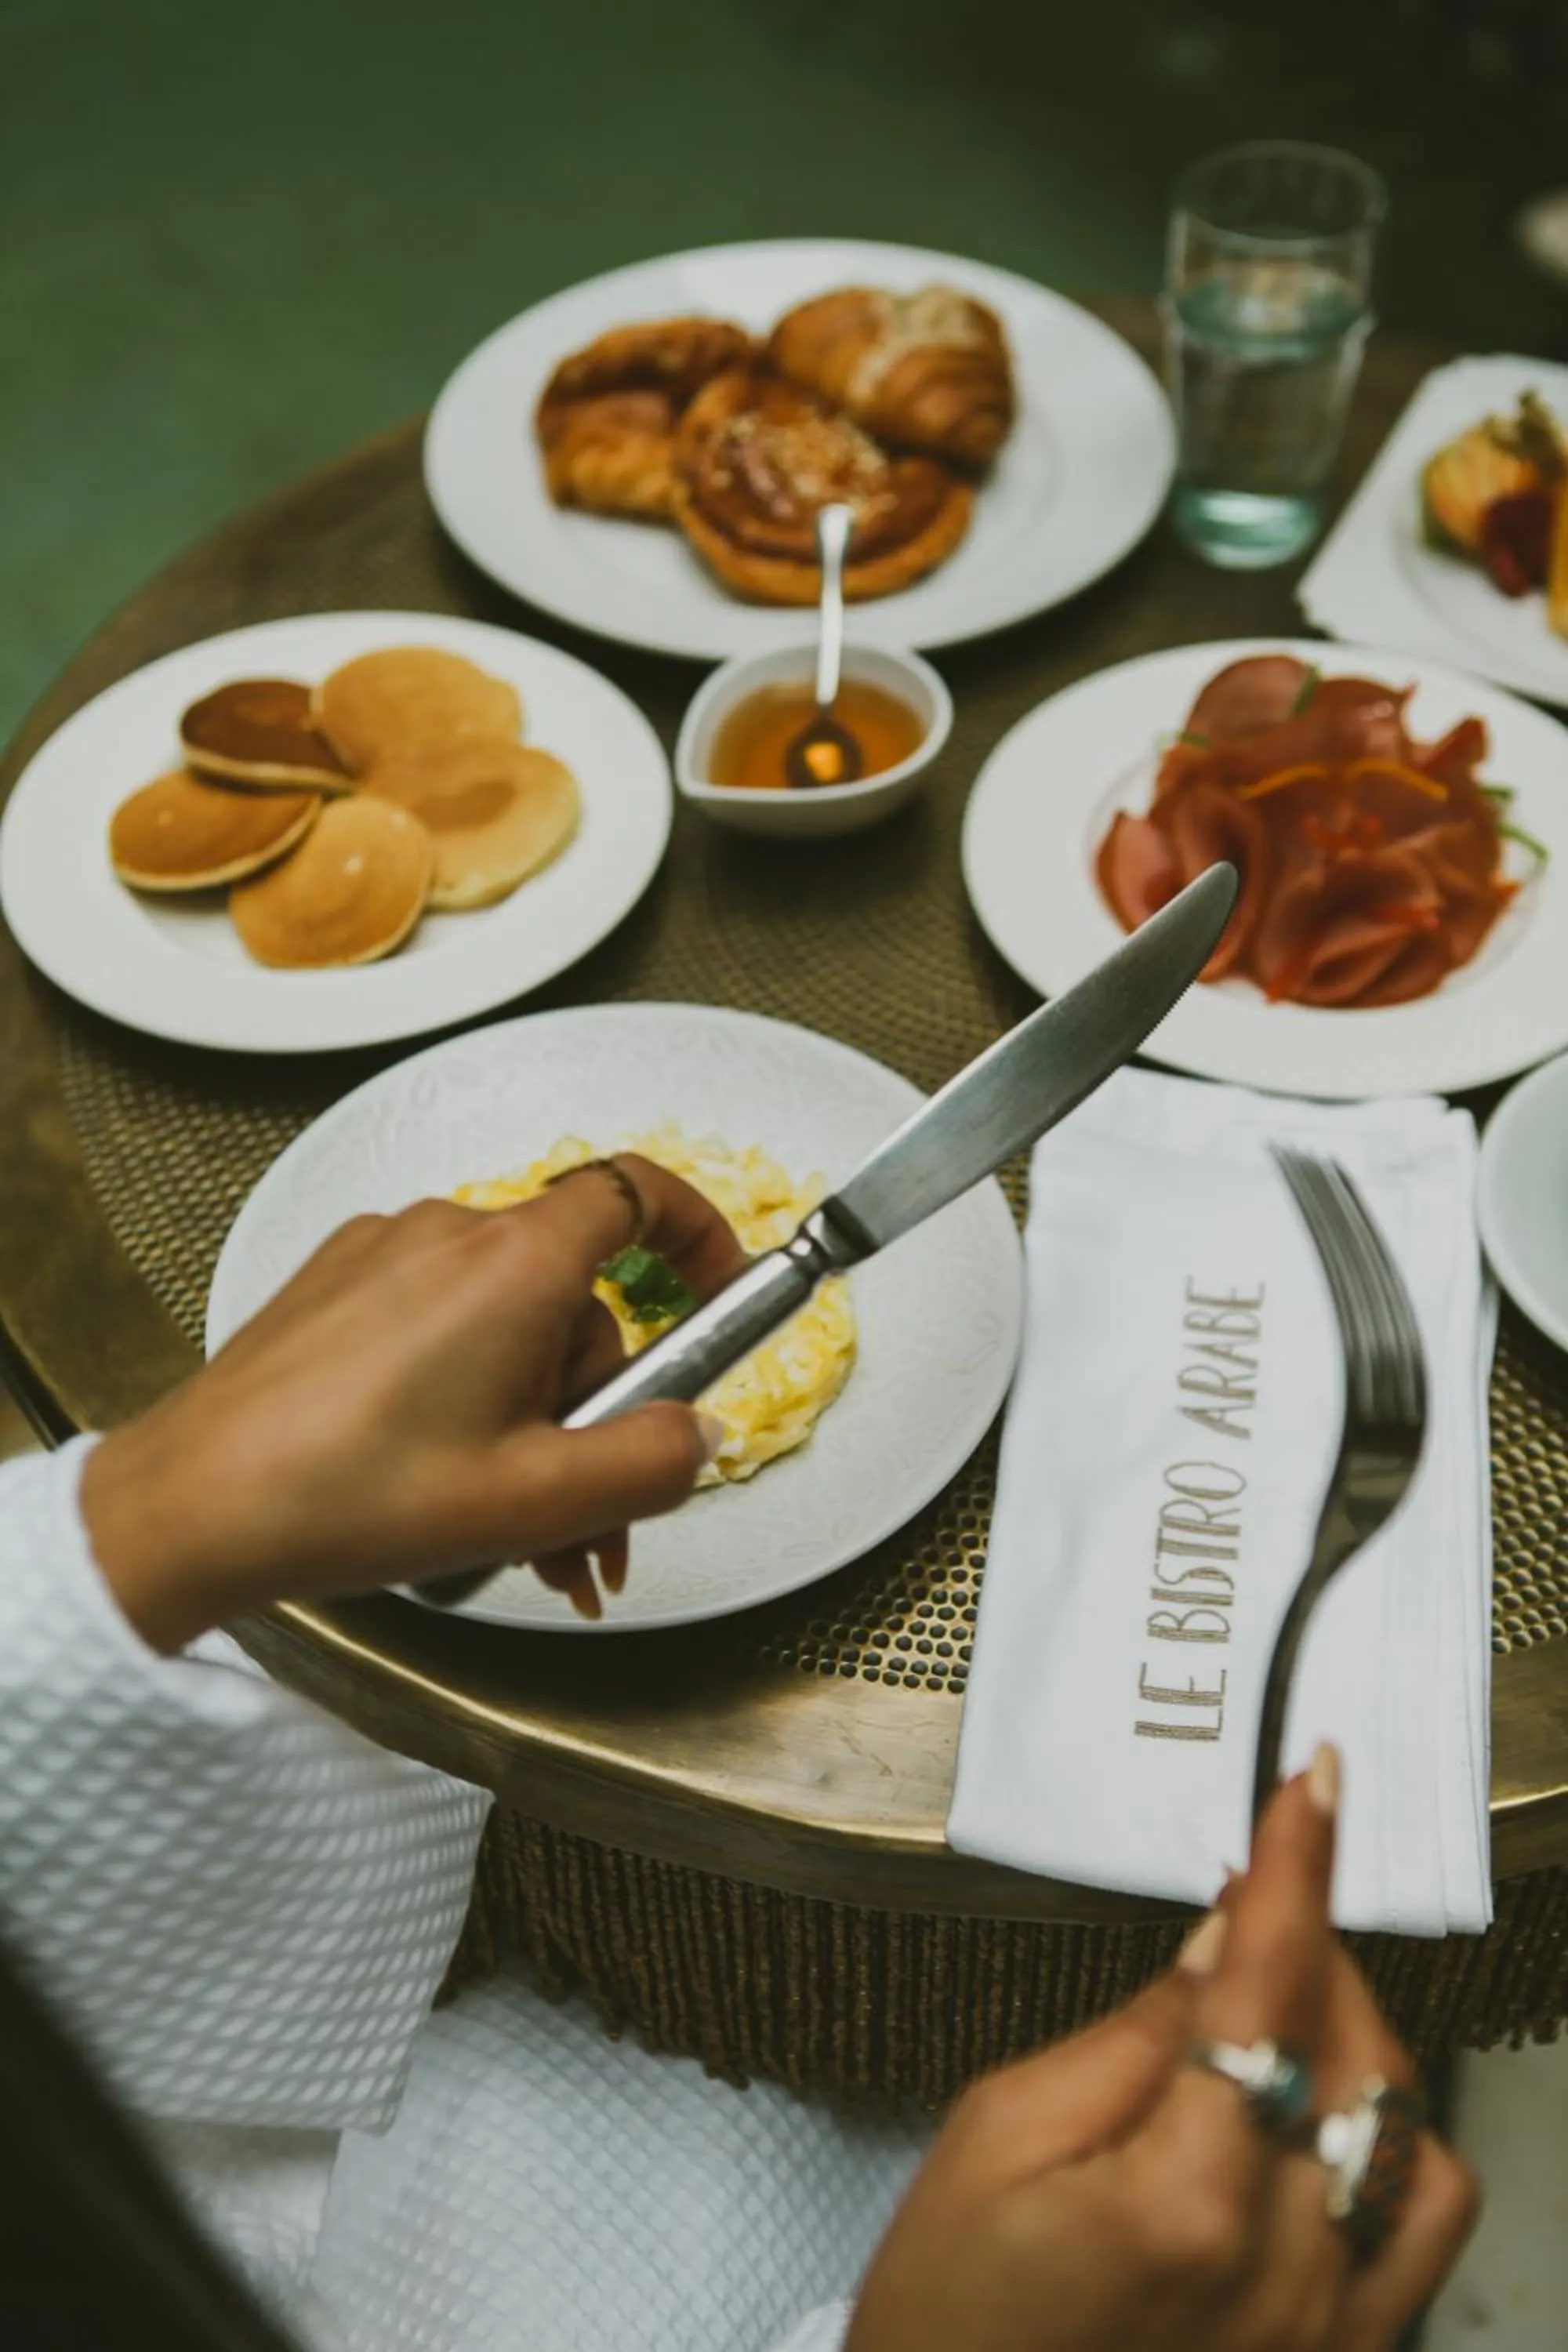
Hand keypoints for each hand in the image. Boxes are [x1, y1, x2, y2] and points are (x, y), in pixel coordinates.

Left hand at [80, 1156, 746, 1650]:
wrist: (193, 1509)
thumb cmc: (346, 1496)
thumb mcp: (537, 1501)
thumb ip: (651, 1462)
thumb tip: (700, 1434)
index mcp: (513, 1264)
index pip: (638, 1192)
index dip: (699, 1236)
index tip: (721, 1291)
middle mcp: (449, 1235)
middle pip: (574, 1301)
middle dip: (596, 1411)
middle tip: (587, 1519)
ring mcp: (385, 1256)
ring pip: (507, 1328)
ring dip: (531, 1423)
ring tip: (513, 1532)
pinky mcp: (338, 1289)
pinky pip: (440, 1327)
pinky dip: (468, 1398)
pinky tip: (448, 1486)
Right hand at [847, 1754, 1475, 2351]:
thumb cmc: (951, 2318)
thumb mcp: (997, 2139)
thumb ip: (1127, 2036)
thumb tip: (1225, 1942)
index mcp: (1180, 2201)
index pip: (1268, 1987)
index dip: (1295, 1869)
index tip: (1312, 1784)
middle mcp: (1281, 2270)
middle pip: (1352, 2048)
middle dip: (1307, 1953)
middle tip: (1245, 1917)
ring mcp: (1326, 2326)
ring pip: (1404, 2123)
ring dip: (1353, 2038)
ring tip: (1274, 2015)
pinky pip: (1424, 2219)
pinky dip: (1392, 2136)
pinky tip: (1322, 2112)